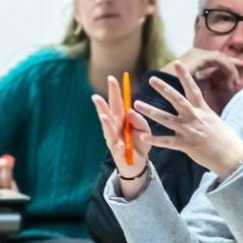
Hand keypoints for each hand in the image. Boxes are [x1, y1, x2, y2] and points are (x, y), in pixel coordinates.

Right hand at [90, 75, 154, 198]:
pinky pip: (116, 147)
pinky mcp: (117, 152)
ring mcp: (113, 139)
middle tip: (98, 93)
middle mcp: (114, 127)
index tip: (113, 78)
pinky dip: (116, 143)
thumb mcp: (144, 129)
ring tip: (103, 114)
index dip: (115, 91)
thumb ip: (139, 120)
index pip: (117, 103)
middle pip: (108, 113)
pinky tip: (117, 142)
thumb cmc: (139, 143)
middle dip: (104, 103)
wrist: (138, 164)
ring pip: (108, 129)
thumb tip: (130, 112)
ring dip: (105, 122)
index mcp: (121, 119)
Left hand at [136, 61, 242, 175]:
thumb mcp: (214, 119)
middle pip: (177, 99)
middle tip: (151, 79)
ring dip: (150, 111)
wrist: (232, 156)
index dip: (185, 75)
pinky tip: (143, 137)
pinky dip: (155, 140)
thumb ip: (201, 111)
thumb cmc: (224, 139)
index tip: (177, 63)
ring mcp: (190, 131)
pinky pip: (168, 142)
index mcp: (203, 110)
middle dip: (164, 88)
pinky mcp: (187, 145)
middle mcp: (195, 117)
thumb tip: (195, 103)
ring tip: (137, 104)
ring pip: (167, 119)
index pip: (193, 89)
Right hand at [167, 49, 242, 108]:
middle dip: (235, 63)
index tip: (239, 76)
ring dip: (232, 68)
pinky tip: (233, 79)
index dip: (228, 68)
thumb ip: (200, 85)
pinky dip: (228, 69)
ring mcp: (197, 54)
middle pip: (220, 57)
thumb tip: (209, 87)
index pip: (215, 62)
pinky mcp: (199, 57)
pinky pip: (219, 60)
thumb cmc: (172, 92)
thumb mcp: (190, 89)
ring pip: (221, 58)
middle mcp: (196, 55)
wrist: (161, 89)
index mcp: (194, 62)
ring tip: (240, 78)